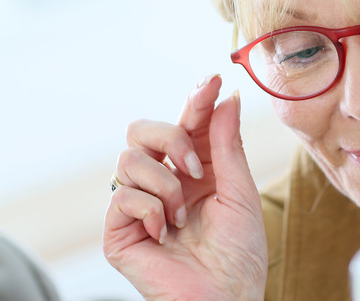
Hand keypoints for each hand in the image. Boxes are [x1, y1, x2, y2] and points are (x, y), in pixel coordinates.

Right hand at [103, 75, 266, 299]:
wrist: (227, 296)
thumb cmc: (239, 251)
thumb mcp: (239, 191)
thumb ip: (227, 144)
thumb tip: (226, 96)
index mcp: (194, 169)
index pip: (186, 123)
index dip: (196, 99)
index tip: (212, 80)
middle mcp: (163, 181)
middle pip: (141, 129)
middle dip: (170, 138)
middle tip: (196, 168)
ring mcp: (138, 204)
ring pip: (128, 159)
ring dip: (164, 184)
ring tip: (182, 215)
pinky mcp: (119, 230)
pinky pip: (122, 195)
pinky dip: (149, 209)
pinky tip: (164, 231)